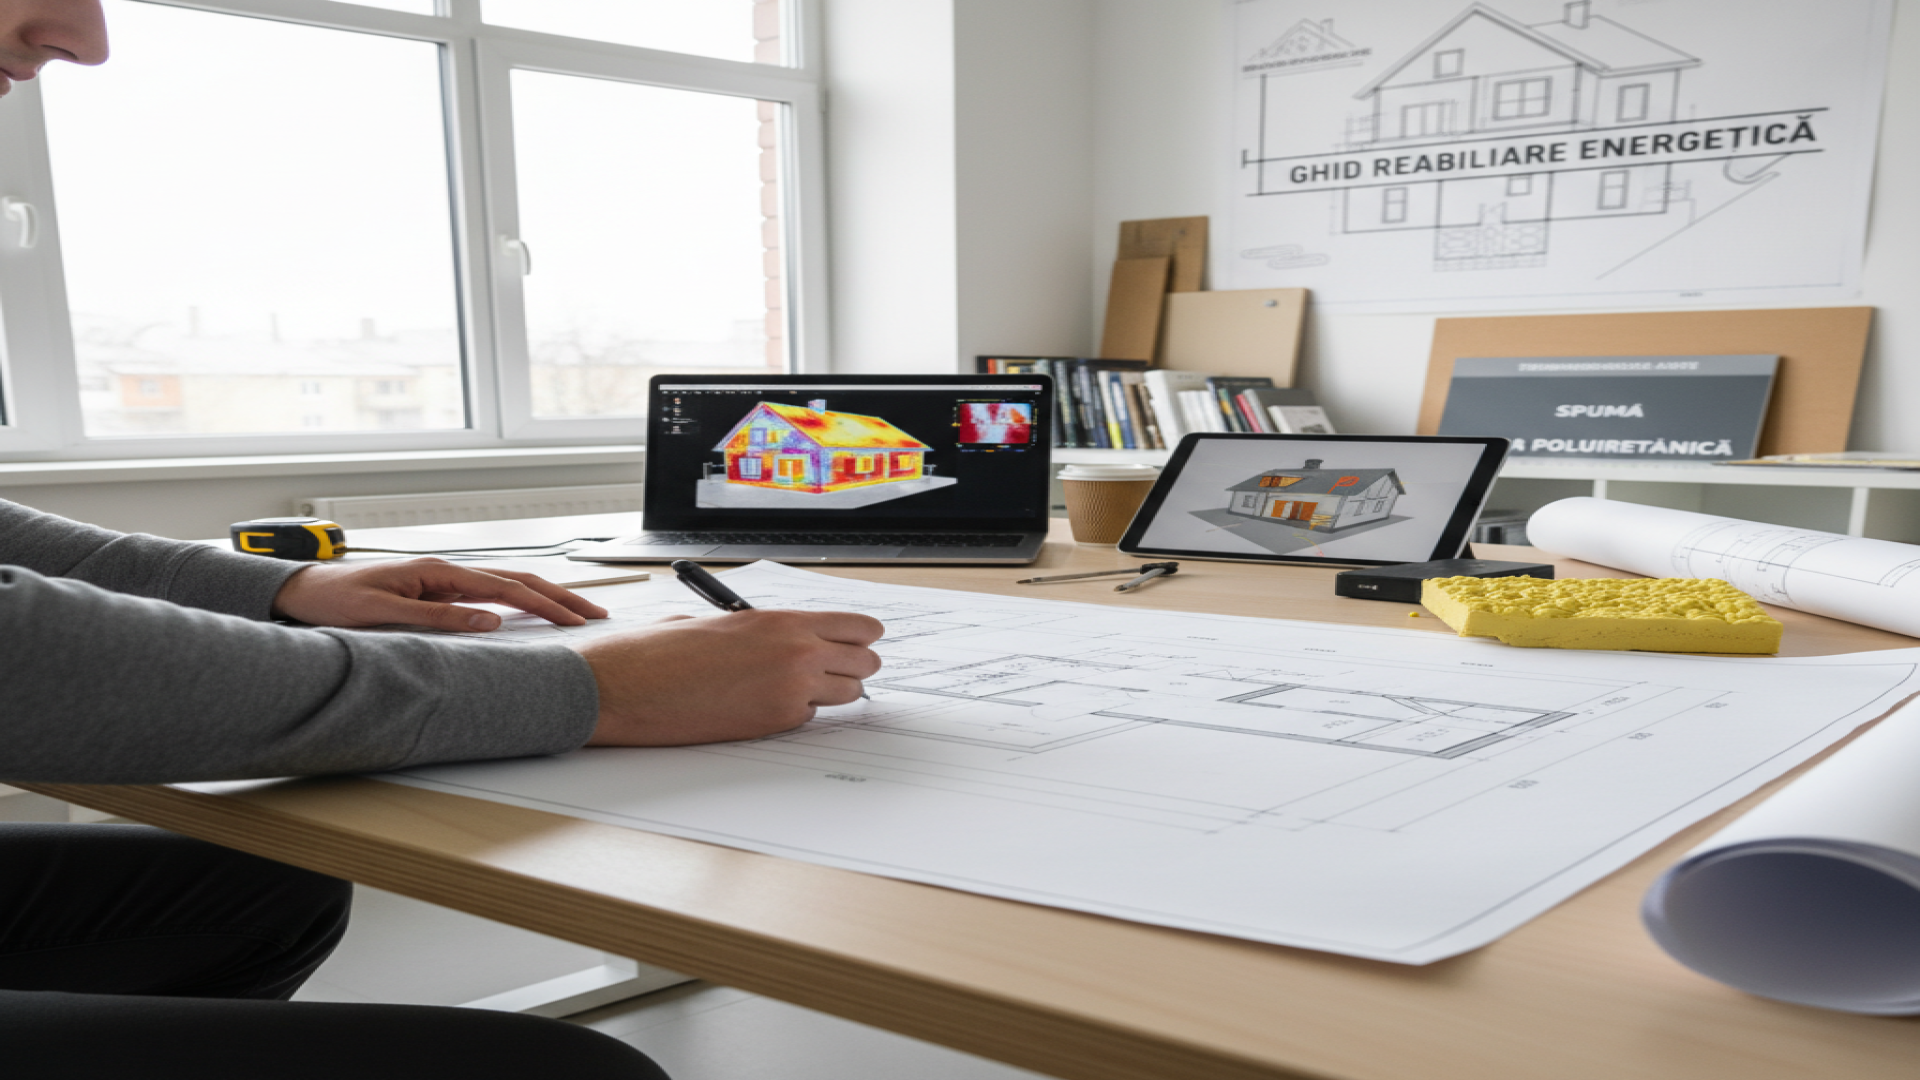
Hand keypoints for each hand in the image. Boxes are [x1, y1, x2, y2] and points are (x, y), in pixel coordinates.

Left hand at [271, 558, 609, 630]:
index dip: (546, 605)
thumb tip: (489, 621)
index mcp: (440, 571)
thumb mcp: (384, 612)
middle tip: (594, 614)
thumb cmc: (336, 600)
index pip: (506, 588)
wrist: (305, 591)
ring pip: (508, 587)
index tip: (575, 620)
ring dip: (545, 598)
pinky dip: (520, 603)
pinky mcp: (439, 592)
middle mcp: (447, 571)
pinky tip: (533, 611)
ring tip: (575, 612)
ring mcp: (445, 580)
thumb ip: (438, 617)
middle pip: (518, 581)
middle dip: (559, 597)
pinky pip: (490, 596)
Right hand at [574, 609, 883, 744]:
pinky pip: (808, 718)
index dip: (862, 636)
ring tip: (794, 687)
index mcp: (784, 621)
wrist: (625, 688)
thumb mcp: (720, 621)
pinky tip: (762, 704)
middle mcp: (797, 655)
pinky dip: (796, 712)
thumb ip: (765, 629)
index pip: (860, 627)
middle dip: (853, 666)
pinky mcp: (772, 726)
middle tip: (833, 668)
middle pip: (866, 663)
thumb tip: (791, 639)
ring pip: (847, 696)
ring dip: (830, 692)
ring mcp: (789, 694)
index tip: (860, 641)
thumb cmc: (660, 651)